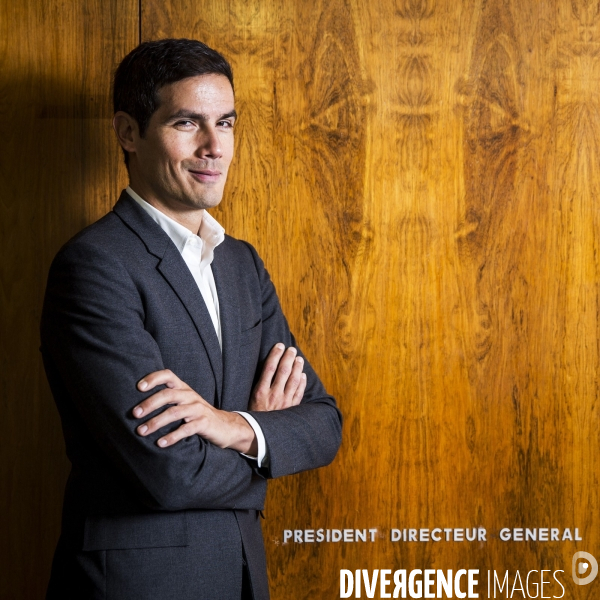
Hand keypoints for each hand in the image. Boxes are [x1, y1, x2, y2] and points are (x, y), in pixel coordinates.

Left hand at [133, 370, 256, 453]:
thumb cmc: (197, 414)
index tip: (138, 387)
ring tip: (141, 431)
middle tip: (134, 414)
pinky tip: (160, 443)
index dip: (153, 378)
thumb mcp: (184, 402)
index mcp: (183, 388)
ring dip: (156, 422)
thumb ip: (167, 399)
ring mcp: (198, 409)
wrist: (225, 426)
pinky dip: (172, 436)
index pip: (168, 375)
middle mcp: (190, 396)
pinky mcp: (204, 423)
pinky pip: (186, 429)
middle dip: (149, 404)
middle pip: (168, 394)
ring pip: (175, 412)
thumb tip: (137, 405)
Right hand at [249, 343, 306, 410]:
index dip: (275, 355)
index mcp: (260, 391)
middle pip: (283, 371)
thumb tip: (265, 368)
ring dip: (297, 368)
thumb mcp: (250, 398)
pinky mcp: (291, 409)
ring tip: (299, 359)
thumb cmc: (252, 414)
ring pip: (294, 380)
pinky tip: (303, 375)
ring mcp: (284, 402)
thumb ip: (258, 385)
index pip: (269, 368)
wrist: (258, 435)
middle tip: (292, 349)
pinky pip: (299, 393)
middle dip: (288, 358)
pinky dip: (302, 382)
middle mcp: (273, 395)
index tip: (279, 346)